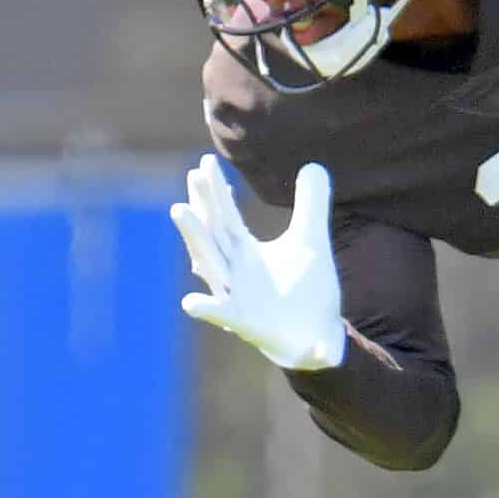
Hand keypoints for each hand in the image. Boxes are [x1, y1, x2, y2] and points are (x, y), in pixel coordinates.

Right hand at [170, 154, 345, 370]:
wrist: (318, 335)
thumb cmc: (307, 290)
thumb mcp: (310, 241)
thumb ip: (310, 205)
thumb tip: (312, 165)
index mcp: (245, 251)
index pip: (226, 216)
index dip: (216, 191)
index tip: (204, 163)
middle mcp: (233, 271)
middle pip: (213, 236)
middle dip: (202, 210)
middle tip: (192, 180)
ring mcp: (235, 297)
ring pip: (211, 267)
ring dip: (197, 241)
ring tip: (180, 211)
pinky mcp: (244, 324)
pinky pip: (222, 316)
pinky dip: (207, 309)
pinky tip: (191, 302)